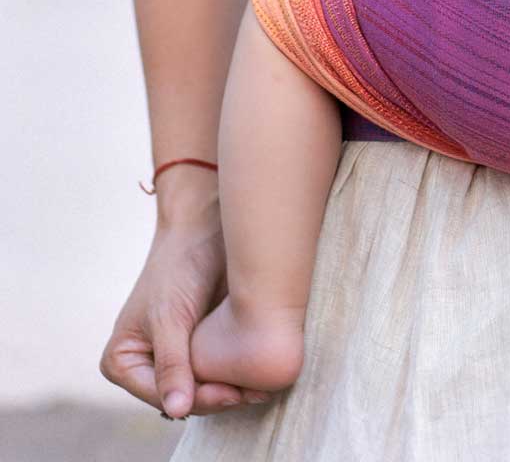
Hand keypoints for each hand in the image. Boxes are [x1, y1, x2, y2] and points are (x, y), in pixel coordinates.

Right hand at [100, 218, 270, 417]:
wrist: (204, 227)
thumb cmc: (179, 265)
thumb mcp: (170, 317)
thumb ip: (171, 363)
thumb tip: (176, 410)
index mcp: (122, 361)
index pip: (161, 396)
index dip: (196, 399)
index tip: (230, 395)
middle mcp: (145, 365)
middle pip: (182, 397)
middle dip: (216, 396)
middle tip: (252, 395)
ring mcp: (173, 357)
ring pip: (201, 388)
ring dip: (228, 390)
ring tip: (258, 390)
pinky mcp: (198, 347)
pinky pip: (215, 372)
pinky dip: (233, 375)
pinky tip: (256, 378)